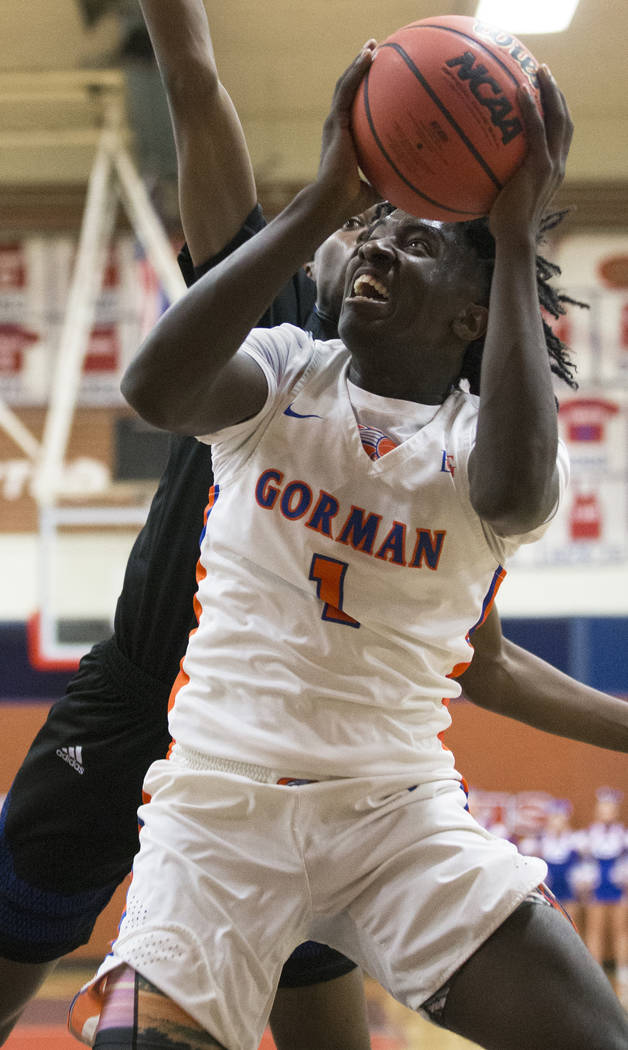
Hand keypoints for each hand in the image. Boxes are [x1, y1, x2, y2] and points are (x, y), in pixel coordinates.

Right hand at [315, 41, 380, 223]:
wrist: (332, 202)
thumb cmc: (349, 201)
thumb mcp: (375, 188)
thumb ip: (388, 181)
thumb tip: (410, 186)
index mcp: (344, 139)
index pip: (354, 110)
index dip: (364, 93)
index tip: (378, 80)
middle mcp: (337, 127)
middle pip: (348, 91)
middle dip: (361, 70)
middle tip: (376, 52)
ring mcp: (334, 123)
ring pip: (345, 85)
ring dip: (358, 63)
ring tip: (372, 45)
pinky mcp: (335, 122)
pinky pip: (346, 90)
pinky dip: (356, 71)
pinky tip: (368, 55)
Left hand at [488, 65, 572, 241]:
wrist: (515, 238)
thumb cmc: (504, 224)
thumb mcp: (504, 195)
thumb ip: (498, 177)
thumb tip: (472, 166)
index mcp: (553, 169)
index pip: (560, 133)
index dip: (556, 109)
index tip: (545, 91)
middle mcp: (558, 163)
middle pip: (564, 119)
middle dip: (556, 92)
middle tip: (543, 71)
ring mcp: (551, 164)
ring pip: (558, 118)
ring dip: (550, 91)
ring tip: (538, 70)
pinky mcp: (540, 167)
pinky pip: (537, 130)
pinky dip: (531, 108)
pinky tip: (519, 90)